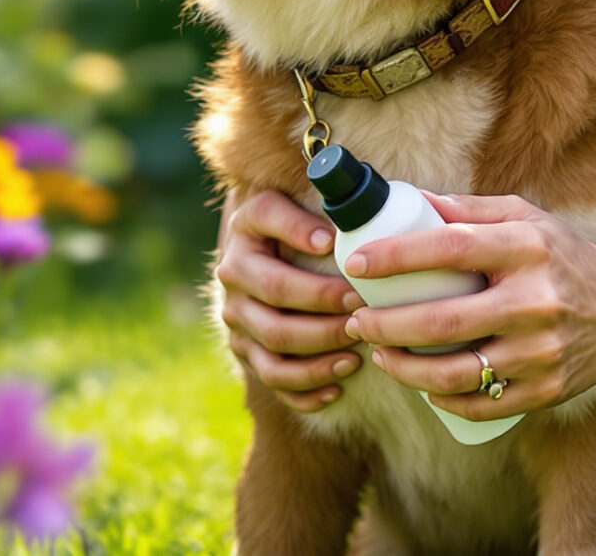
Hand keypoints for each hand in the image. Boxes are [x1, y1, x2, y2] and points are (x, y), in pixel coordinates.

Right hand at [213, 187, 364, 412]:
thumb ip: (296, 215)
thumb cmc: (283, 218)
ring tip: (356, 358)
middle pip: (276, 325)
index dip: (314, 289)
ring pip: (273, 362)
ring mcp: (239, 328)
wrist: (256, 240)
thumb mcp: (278, 203)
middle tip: (362, 319)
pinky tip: (337, 388)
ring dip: (317, 365)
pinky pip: (275, 385)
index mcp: (240, 254)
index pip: (276, 282)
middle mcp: (233, 293)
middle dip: (323, 326)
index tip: (350, 280)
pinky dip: (306, 392)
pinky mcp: (248, 354)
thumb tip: (328, 239)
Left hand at [342, 191, 595, 419]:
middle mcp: (536, 302)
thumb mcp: (526, 219)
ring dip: (403, 369)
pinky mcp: (547, 391)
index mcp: (527, 249)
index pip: (450, 249)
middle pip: (444, 322)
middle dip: (386, 325)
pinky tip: (421, 386)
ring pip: (455, 373)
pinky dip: (441, 399)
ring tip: (379, 354)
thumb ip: (468, 210)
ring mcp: (542, 352)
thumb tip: (404, 199)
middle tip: (356, 320)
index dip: (396, 257)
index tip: (356, 264)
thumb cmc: (564, 259)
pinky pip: (480, 404)